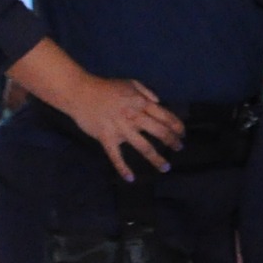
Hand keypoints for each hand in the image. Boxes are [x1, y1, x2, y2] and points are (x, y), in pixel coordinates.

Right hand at [59, 70, 184, 178]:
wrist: (80, 92)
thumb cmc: (106, 87)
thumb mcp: (130, 83)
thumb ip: (146, 92)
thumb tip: (159, 102)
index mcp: (141, 103)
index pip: (165, 117)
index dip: (177, 126)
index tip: (182, 134)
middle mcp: (134, 117)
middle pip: (159, 132)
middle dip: (172, 142)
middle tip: (179, 148)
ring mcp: (120, 129)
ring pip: (143, 147)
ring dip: (156, 159)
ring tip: (165, 167)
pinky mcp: (106, 138)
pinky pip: (116, 156)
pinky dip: (123, 168)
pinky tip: (130, 179)